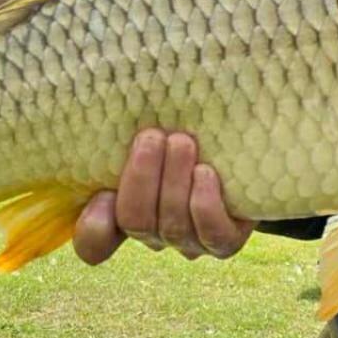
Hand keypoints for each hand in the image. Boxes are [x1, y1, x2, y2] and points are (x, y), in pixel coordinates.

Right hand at [73, 129, 253, 264]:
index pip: (95, 241)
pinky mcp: (226, 241)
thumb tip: (95, 96)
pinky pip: (213, 236)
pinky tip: (205, 172)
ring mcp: (190, 241)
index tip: (101, 193)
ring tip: (182, 142)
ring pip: (172, 227)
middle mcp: (154, 232)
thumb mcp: (153, 128)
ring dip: (174, 181)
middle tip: (151, 136)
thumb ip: (125, 129)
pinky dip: (205, 205)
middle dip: (141, 178)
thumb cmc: (187, 130)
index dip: (92, 227)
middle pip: (135, 221)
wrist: (244, 148)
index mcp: (124, 210)